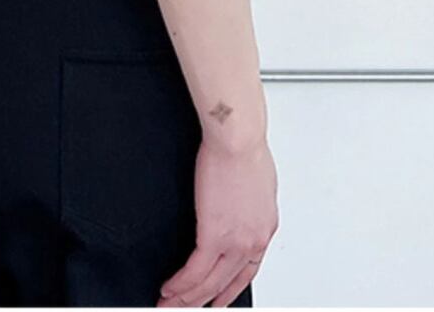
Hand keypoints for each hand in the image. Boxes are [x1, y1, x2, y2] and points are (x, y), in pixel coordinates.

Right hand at [158, 136, 278, 306]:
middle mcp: (253, 241)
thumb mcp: (258, 182)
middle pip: (226, 283)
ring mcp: (235, 241)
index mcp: (264, 228)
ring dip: (187, 298)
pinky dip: (180, 283)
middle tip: (186, 308)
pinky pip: (195, 270)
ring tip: (169, 304)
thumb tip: (239, 206)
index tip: (218, 300)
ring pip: (209, 283)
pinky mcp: (213, 235)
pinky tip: (169, 289)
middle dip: (203, 301)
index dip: (230, 289)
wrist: (238, 139)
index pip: (247, 271)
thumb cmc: (246, 148)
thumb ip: (249, 204)